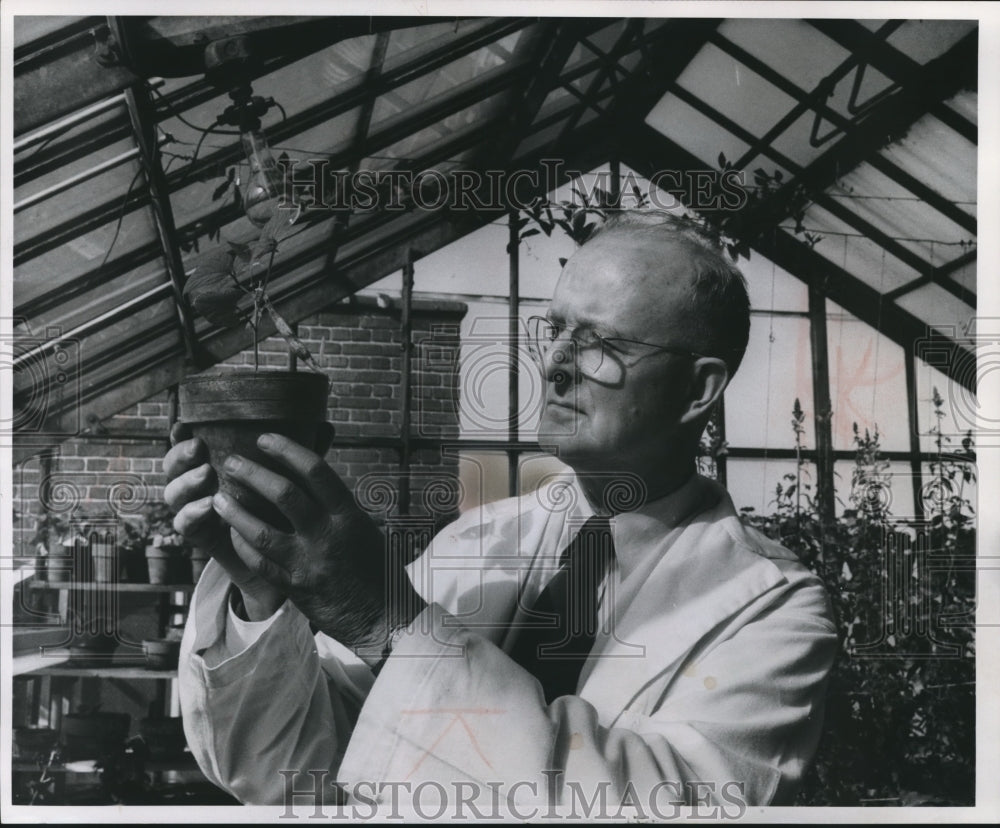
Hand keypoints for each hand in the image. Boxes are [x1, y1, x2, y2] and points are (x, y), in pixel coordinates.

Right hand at [163, 422, 283, 618]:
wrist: (282, 562)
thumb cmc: (285, 510)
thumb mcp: (292, 481)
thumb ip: (299, 457)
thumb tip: (327, 427)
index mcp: (217, 463)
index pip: (189, 443)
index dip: (182, 434)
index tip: (187, 425)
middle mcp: (202, 484)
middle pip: (174, 466)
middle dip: (180, 454)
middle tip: (199, 448)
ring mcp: (198, 511)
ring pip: (173, 494)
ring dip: (186, 482)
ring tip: (206, 475)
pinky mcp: (203, 537)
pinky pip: (185, 526)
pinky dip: (192, 514)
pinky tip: (209, 507)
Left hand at [211, 433, 424, 659]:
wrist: (383, 618)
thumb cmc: (378, 570)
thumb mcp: (365, 530)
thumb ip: (337, 509)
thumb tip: (312, 482)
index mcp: (348, 515)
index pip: (315, 471)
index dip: (287, 450)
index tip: (265, 439)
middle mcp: (328, 535)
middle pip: (284, 494)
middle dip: (252, 474)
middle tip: (232, 462)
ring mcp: (309, 563)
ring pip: (261, 531)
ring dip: (236, 511)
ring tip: (219, 498)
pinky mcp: (295, 587)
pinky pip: (260, 563)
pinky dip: (243, 545)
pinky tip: (232, 533)